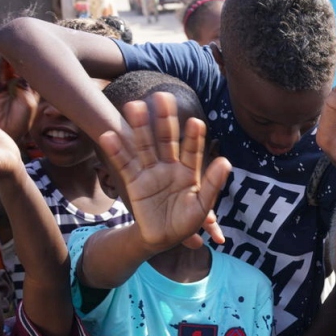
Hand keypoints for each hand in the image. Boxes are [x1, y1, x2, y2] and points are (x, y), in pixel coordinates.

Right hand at [0, 58, 36, 143]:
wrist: (8, 131)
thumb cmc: (22, 120)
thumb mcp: (27, 104)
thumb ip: (25, 89)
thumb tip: (20, 75)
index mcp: (33, 91)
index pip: (34, 75)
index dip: (33, 64)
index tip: (31, 53)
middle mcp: (21, 88)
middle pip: (19, 70)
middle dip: (17, 60)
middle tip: (15, 48)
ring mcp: (9, 89)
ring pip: (6, 72)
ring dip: (5, 63)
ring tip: (3, 52)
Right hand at [97, 92, 230, 253]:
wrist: (163, 238)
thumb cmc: (185, 222)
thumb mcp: (202, 206)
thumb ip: (213, 184)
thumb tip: (225, 161)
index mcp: (190, 171)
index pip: (193, 150)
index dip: (194, 137)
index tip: (196, 123)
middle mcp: (169, 166)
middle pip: (166, 139)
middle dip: (164, 120)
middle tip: (162, 97)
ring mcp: (150, 172)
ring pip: (144, 146)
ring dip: (138, 127)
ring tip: (134, 106)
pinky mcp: (134, 181)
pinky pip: (125, 164)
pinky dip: (117, 151)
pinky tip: (110, 135)